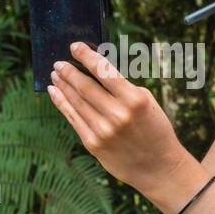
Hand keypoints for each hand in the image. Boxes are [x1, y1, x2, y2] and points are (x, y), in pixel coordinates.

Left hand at [47, 41, 189, 194]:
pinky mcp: (93, 143)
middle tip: (59, 63)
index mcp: (134, 100)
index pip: (104, 71)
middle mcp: (117, 114)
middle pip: (84, 86)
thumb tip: (94, 73)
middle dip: (68, 71)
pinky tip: (55, 92)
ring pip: (75, 101)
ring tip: (55, 75)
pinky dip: (61, 103)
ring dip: (62, 85)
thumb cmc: (155, 130)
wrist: (159, 166)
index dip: (86, 56)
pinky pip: (72, 118)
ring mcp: (103, 130)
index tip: (74, 46)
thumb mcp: (147, 103)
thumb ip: (123, 89)